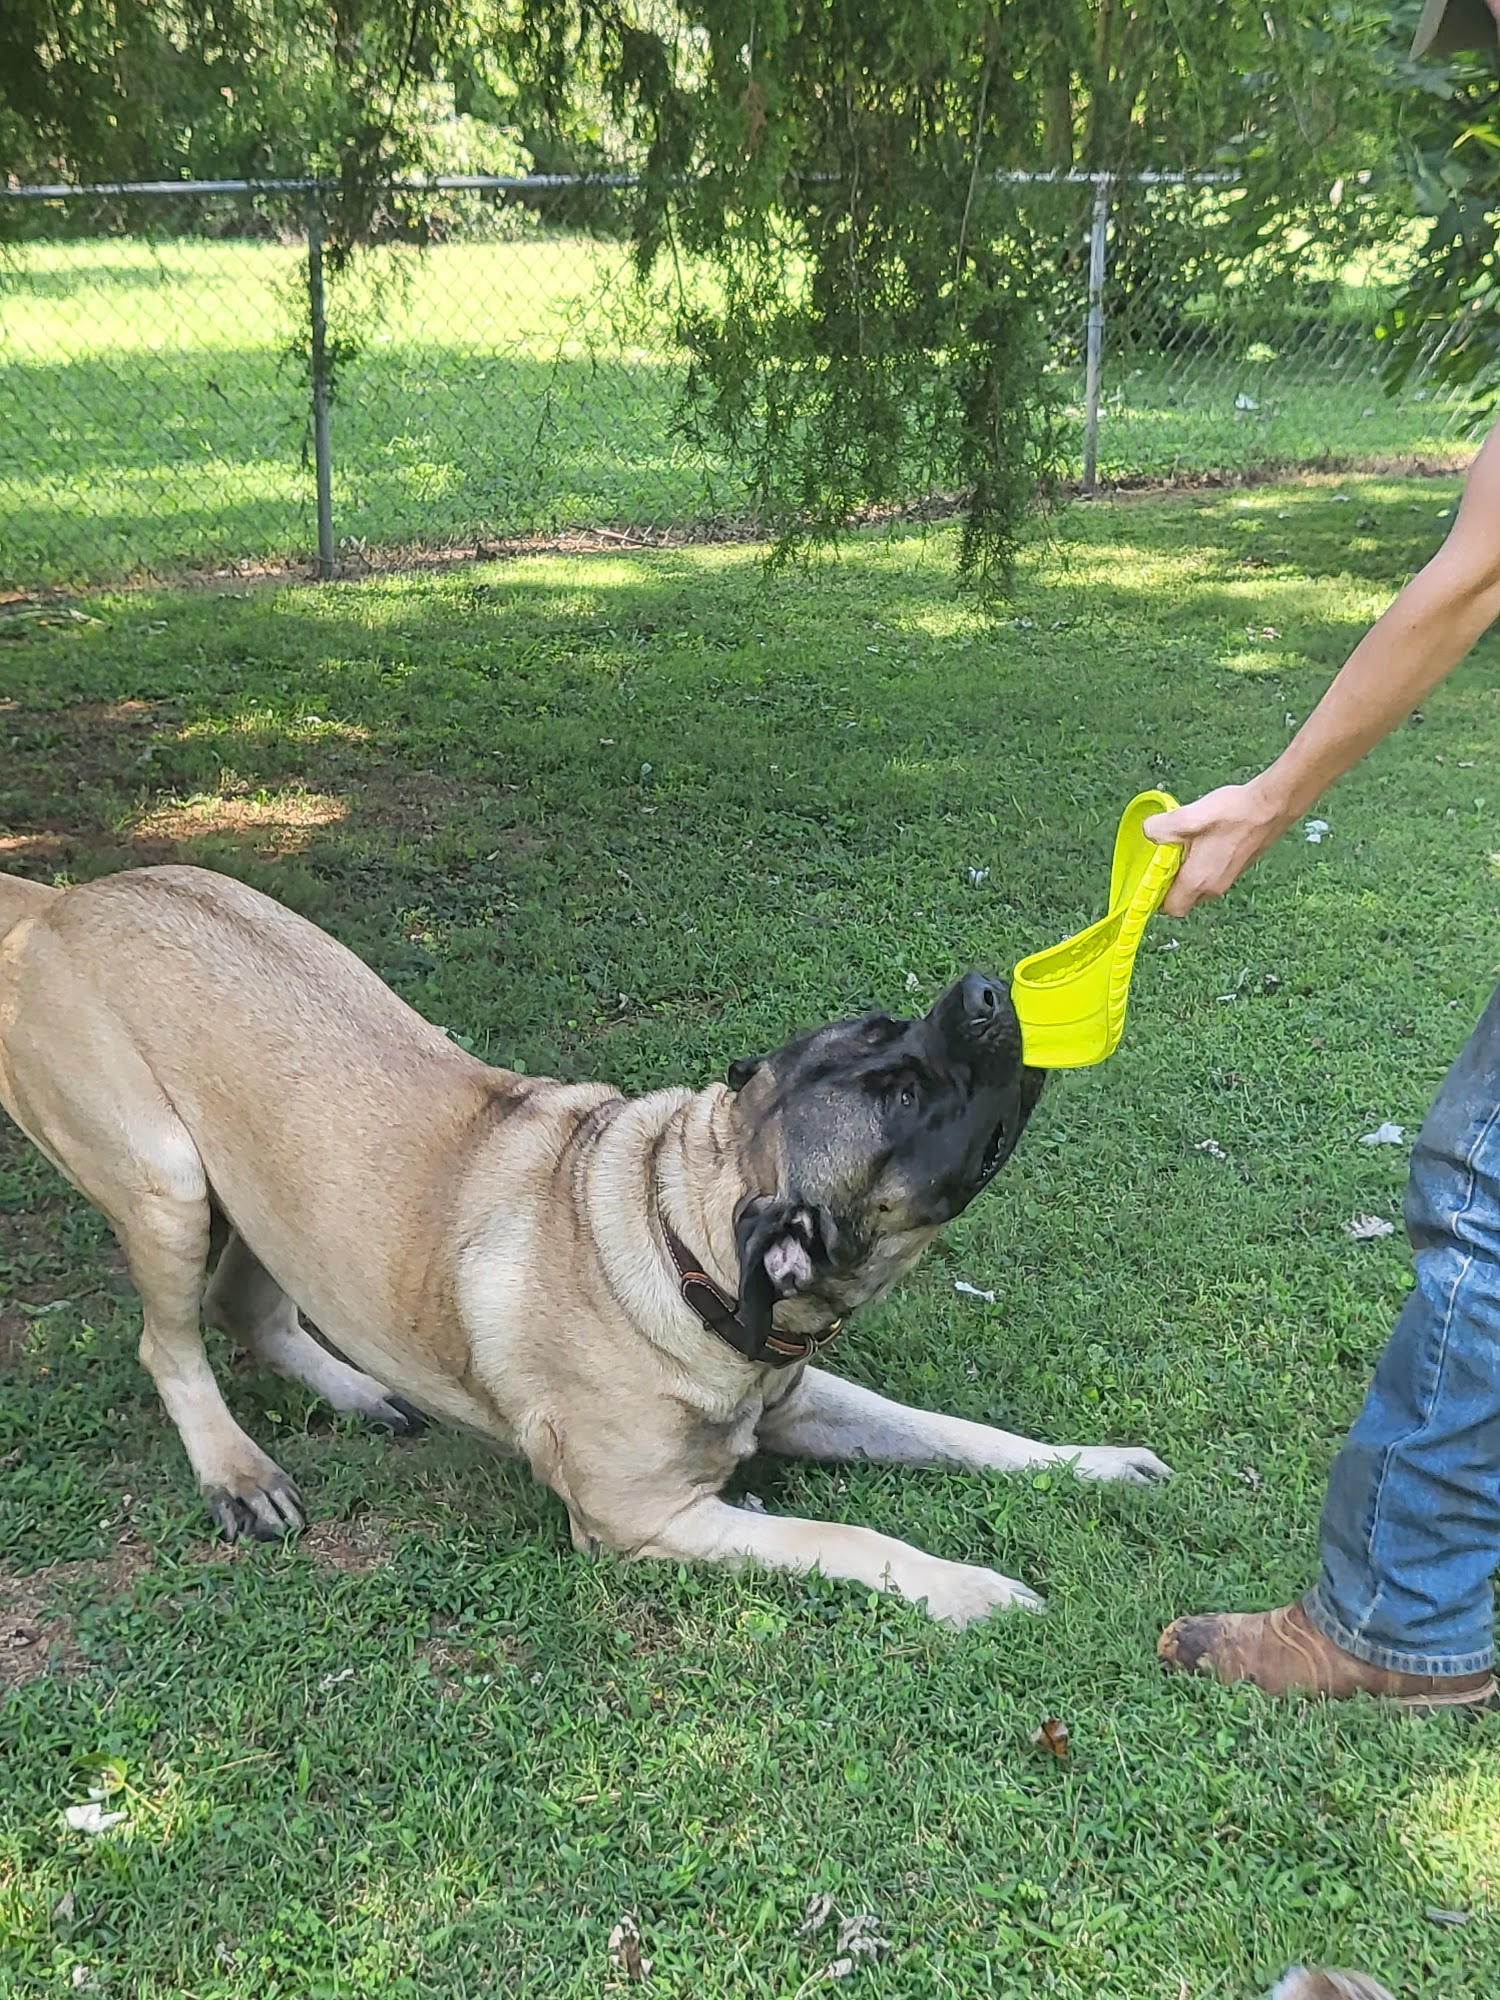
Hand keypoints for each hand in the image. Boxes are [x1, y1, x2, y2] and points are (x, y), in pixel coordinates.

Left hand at [1143, 781, 1294, 916]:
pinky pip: (1213, 875)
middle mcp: (1215, 887)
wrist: (1272, 805)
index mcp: (1199, 881)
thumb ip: (1160, 829)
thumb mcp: (1187, 817)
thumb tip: (1148, 832)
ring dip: (1188, 871)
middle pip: (1185, 899)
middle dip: (1172, 882)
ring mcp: (1229, 878)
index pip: (1172, 908)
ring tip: (1186, 843)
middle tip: (1166, 855)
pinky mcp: (1239, 867)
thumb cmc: (1232, 813)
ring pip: (1200, 887)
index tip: (1152, 875)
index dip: (1157, 897)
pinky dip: (1203, 864)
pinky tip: (1205, 838)